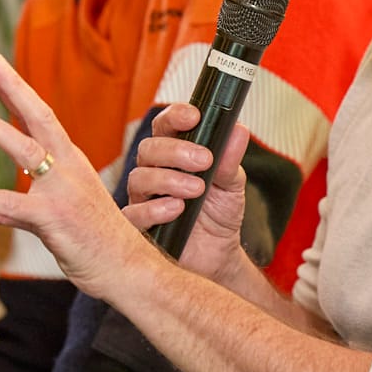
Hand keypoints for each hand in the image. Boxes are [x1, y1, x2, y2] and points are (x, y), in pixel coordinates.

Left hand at [0, 54, 160, 296]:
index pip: (42, 117)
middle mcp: (69, 169)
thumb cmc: (94, 239)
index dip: (16, 90)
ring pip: (24, 151)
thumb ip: (14, 201)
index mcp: (72, 162)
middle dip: (11, 87)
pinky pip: (9, 206)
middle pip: (38, 118)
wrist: (128, 268)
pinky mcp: (52, 220)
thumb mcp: (58, 209)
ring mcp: (62, 192)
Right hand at [128, 104, 253, 280]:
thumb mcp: (232, 185)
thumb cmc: (219, 214)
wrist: (218, 255)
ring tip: (197, 190)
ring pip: (139, 178)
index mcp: (174, 154)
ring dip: (169, 179)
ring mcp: (143, 198)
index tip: (194, 116)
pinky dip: (154, 209)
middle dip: (176, 151)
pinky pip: (133, 213)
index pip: (166, 126)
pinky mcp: (138, 226)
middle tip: (204, 160)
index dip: (175, 116)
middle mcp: (153, 171)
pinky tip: (176, 209)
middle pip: (149, 148)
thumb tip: (238, 131)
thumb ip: (230, 160)